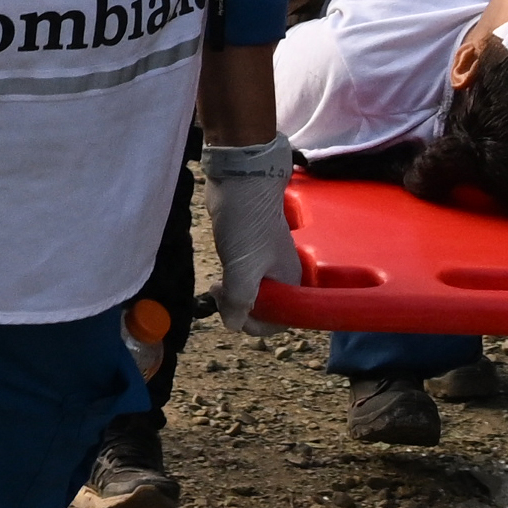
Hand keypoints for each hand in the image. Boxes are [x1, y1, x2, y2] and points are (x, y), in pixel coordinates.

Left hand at [198, 139, 299, 311]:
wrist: (240, 181)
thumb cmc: (247, 225)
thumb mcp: (244, 269)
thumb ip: (239, 301)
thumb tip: (233, 324)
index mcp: (290, 281)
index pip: (282, 320)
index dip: (258, 326)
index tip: (234, 315)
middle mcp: (282, 276)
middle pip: (267, 310)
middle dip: (243, 312)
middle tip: (221, 298)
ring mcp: (266, 264)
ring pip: (252, 295)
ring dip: (233, 298)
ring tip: (216, 288)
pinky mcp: (250, 253)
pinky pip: (243, 280)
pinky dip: (231, 285)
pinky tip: (218, 281)